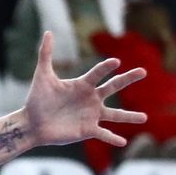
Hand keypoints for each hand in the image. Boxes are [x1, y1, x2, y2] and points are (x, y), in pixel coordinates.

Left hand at [20, 33, 147, 148]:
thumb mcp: (42, 76)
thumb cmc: (37, 99)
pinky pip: (103, 134)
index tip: (115, 62)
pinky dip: (112, 138)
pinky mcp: (87, 130)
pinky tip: (123, 142)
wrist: (31, 123)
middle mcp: (91, 99)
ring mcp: (91, 115)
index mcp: (82, 85)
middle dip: (127, 79)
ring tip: (144, 118)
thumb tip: (48, 32)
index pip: (97, 73)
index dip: (105, 67)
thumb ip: (46, 54)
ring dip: (129, 117)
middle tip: (143, 71)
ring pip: (115, 115)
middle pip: (113, 87)